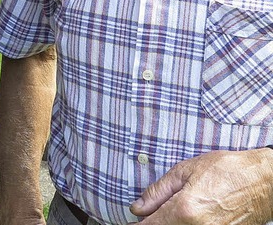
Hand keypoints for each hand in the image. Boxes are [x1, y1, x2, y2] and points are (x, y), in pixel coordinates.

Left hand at [130, 148, 272, 224]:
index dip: (138, 224)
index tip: (130, 222)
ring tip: (167, 211)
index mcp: (185, 210)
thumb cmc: (226, 170)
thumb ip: (158, 191)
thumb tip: (138, 207)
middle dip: (153, 223)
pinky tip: (184, 216)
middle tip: (148, 213)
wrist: (261, 182)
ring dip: (168, 223)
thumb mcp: (185, 171)